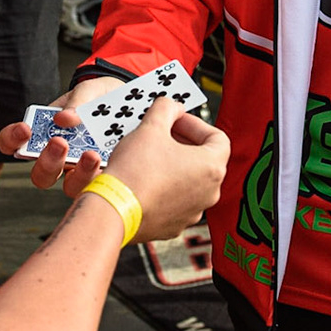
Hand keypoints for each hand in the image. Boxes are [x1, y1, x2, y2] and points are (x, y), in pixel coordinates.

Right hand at [0, 76, 121, 190]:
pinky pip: (99, 185)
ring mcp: (80, 172)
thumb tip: (64, 118)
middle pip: (40, 174)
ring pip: (69, 186)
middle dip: (47, 161)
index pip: (13, 144)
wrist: (132, 105)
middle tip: (59, 143)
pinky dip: (104, 174)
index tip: (25, 129)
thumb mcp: (91, 91)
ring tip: (92, 155)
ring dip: (78, 174)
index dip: (11, 139)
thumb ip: (78, 100)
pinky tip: (112, 159)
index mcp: (44, 134)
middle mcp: (58, 159)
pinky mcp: (104, 177)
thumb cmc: (102, 98)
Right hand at [100, 96, 228, 241]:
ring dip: (174, 165)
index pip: (217, 137)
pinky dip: (165, 187)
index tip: (175, 119)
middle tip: (162, 133)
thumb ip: (166, 108)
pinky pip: (176, 200)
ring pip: (189, 181)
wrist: (114, 210)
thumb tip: (170, 106)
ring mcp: (193, 211)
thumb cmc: (135, 172)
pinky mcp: (175, 224)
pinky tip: (145, 179)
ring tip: (150, 155)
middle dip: (183, 142)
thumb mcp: (150, 126)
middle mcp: (209, 192)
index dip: (194, 123)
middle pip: (204, 159)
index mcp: (212, 167)